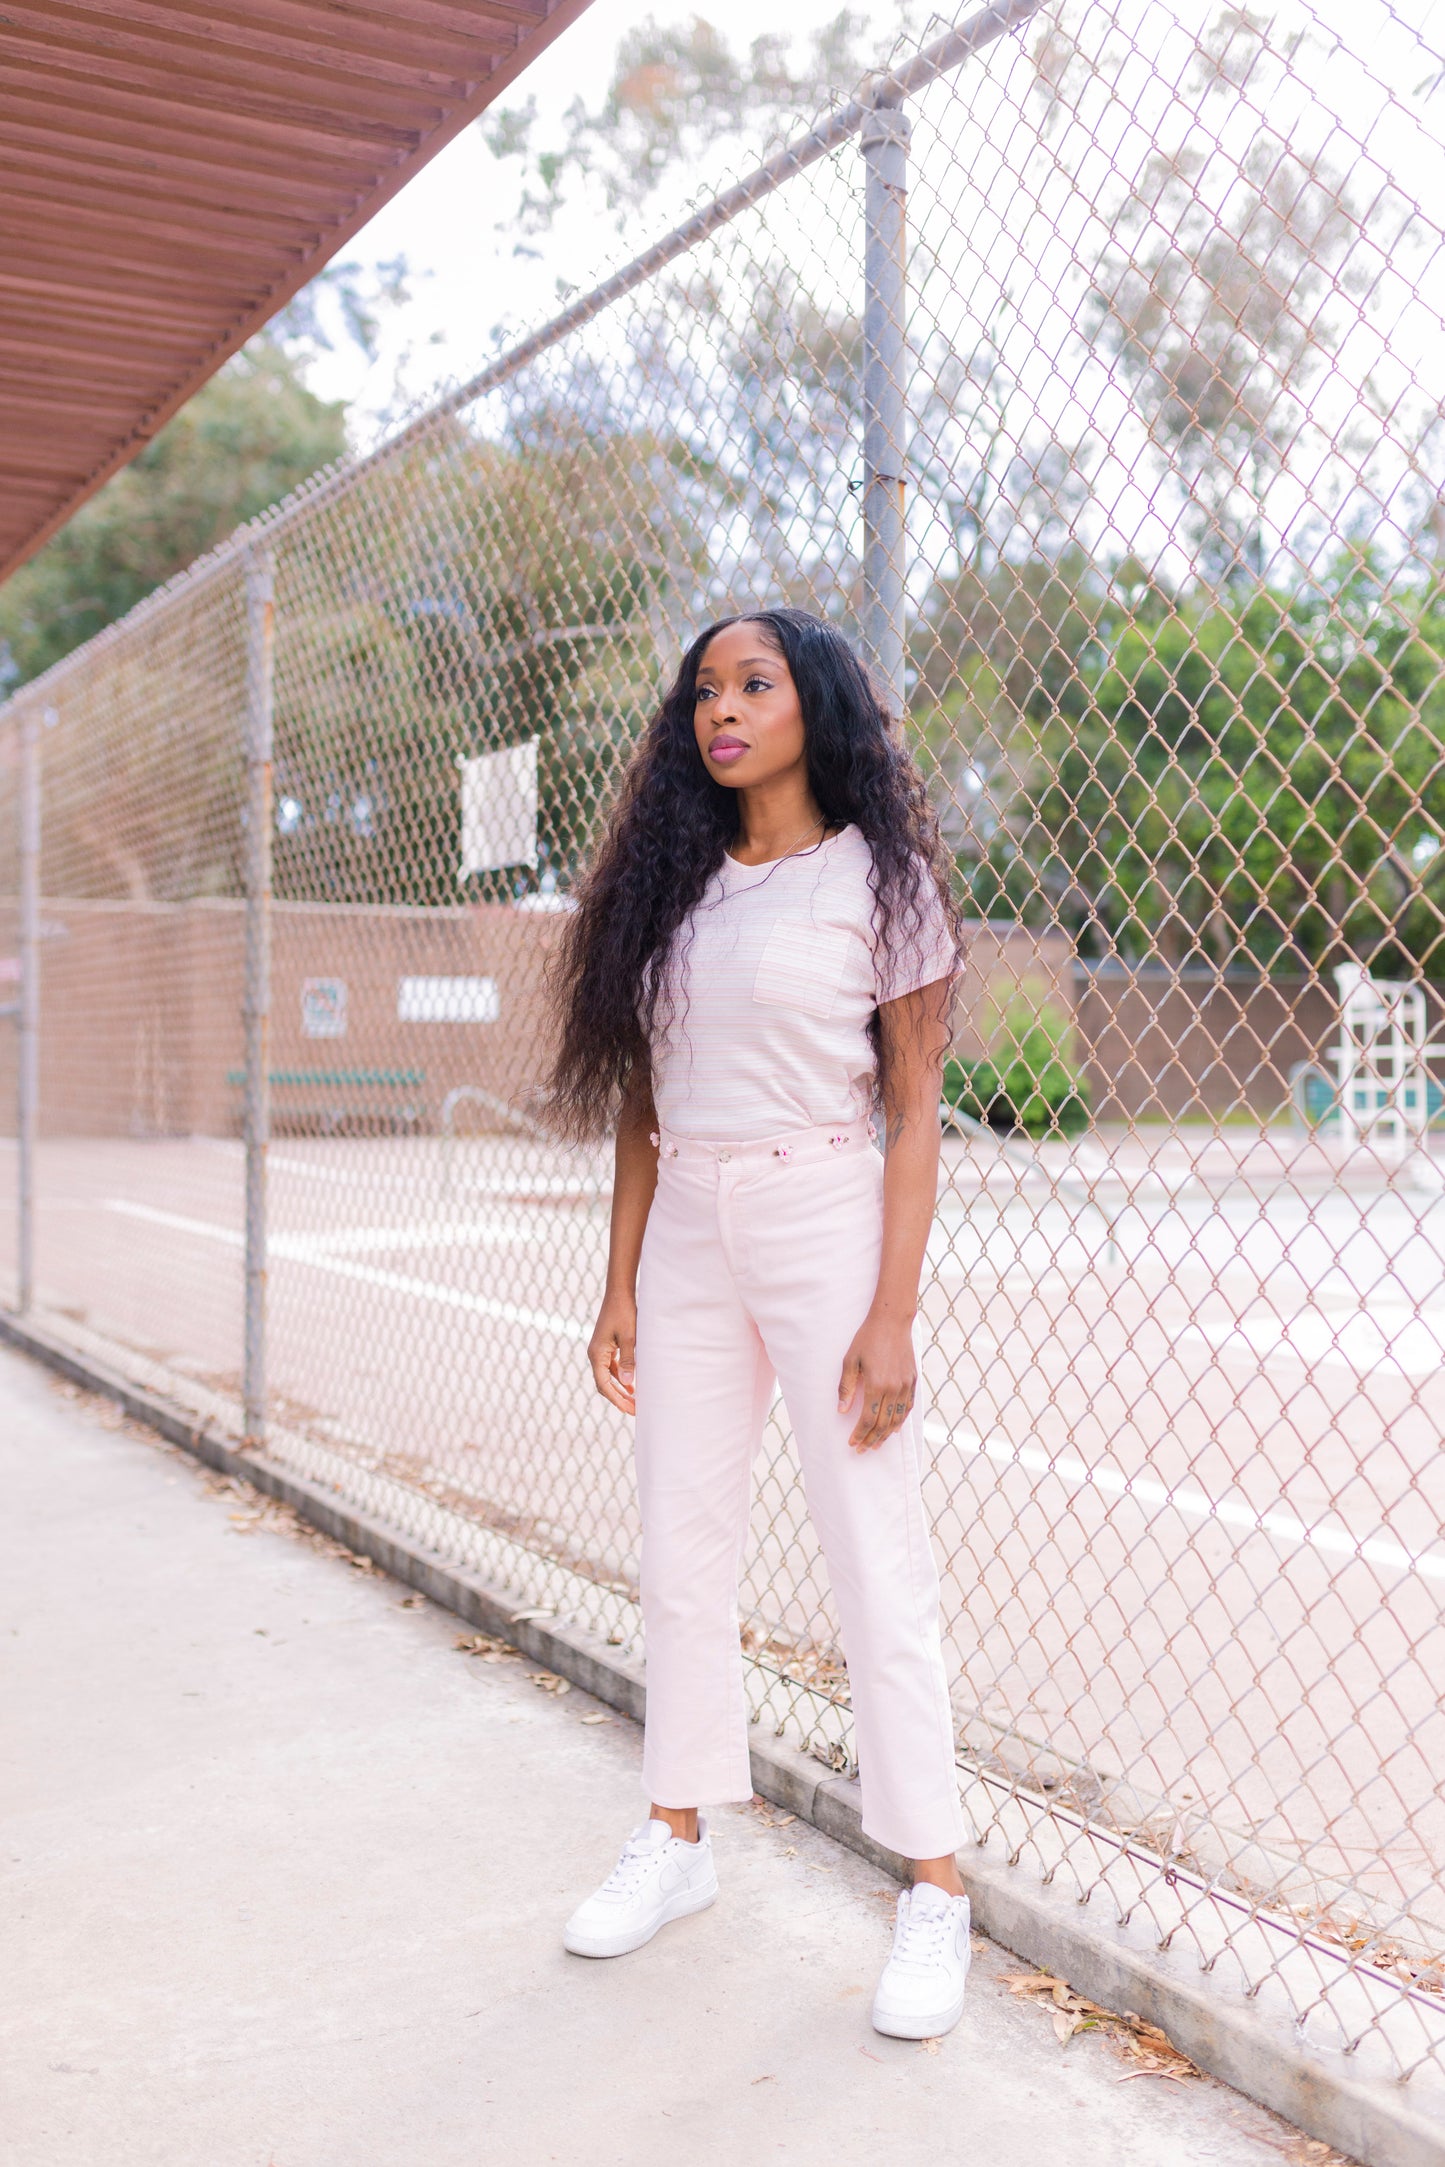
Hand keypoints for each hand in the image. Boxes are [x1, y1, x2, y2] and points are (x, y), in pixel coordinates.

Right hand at [588, 1288, 637, 1415]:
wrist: (619, 1293)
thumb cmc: (625, 1313)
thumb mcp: (630, 1338)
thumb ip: (629, 1360)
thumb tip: (628, 1384)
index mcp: (597, 1354)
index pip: (603, 1384)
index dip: (617, 1399)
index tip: (630, 1410)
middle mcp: (595, 1354)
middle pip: (603, 1384)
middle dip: (618, 1398)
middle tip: (635, 1410)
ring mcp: (599, 1350)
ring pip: (607, 1377)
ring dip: (619, 1389)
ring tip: (634, 1401)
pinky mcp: (606, 1346)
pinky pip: (610, 1367)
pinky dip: (620, 1377)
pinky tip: (631, 1384)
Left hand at [837, 1310, 915, 1450]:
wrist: (892, 1321)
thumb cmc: (867, 1339)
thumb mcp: (850, 1360)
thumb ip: (846, 1388)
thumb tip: (841, 1411)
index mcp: (877, 1385)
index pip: (868, 1419)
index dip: (859, 1434)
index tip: (852, 1443)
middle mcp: (894, 1389)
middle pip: (883, 1424)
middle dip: (871, 1440)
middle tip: (861, 1450)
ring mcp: (906, 1385)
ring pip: (898, 1419)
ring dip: (886, 1435)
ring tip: (876, 1444)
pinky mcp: (913, 1381)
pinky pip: (908, 1407)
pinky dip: (900, 1421)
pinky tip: (893, 1428)